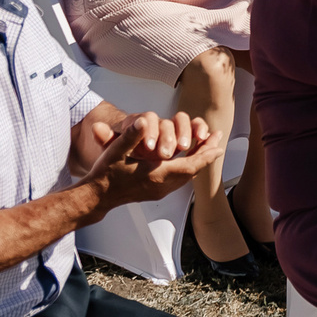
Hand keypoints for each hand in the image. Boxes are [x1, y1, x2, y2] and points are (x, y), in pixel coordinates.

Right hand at [83, 110, 220, 206]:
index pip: (189, 165)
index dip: (205, 155)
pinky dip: (187, 168)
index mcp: (157, 175)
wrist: (96, 196)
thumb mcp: (116, 150)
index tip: (219, 146)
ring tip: (206, 148)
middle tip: (218, 142)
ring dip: (197, 162)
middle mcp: (162, 186)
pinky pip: (179, 180)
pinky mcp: (156, 193)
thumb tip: (143, 121)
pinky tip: (187, 160)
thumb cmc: (106, 173)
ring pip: (187, 177)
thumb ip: (131, 135)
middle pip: (193, 171)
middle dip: (206, 156)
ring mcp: (160, 191)